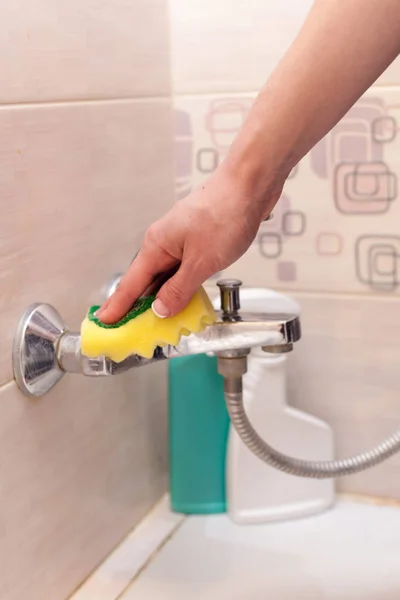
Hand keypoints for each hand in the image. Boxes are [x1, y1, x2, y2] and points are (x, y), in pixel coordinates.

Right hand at [97, 164, 282, 322]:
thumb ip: (179, 288)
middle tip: (129, 331)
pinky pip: (182, 270)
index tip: (104, 322)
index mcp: (156, 245)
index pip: (131, 284)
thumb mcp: (201, 261)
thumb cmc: (225, 214)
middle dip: (138, 306)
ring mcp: (181, 241)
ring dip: (163, 298)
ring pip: (166, 276)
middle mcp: (164, 243)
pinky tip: (184, 299)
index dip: (117, 306)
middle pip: (146, 281)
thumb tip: (160, 309)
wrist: (250, 186)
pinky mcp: (198, 241)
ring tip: (156, 323)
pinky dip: (180, 287)